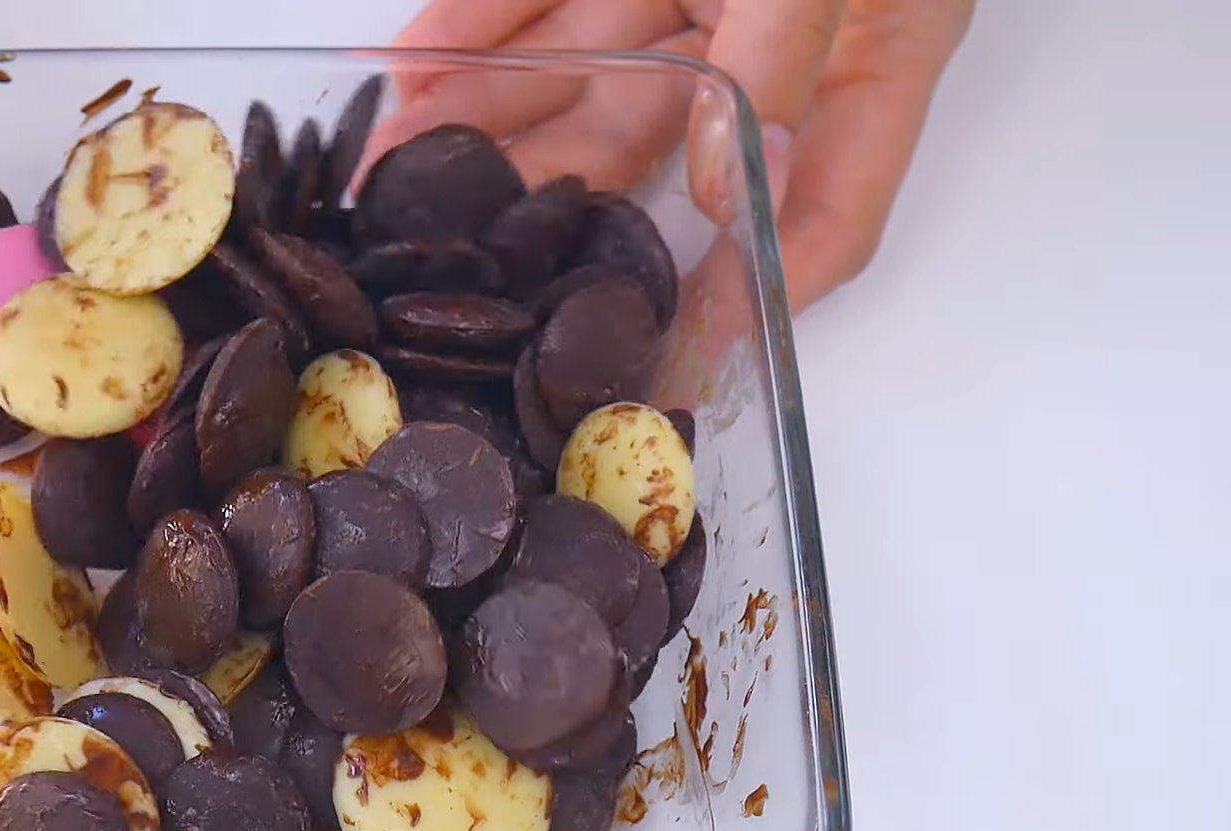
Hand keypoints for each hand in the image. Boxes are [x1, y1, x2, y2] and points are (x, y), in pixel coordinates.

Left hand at [388, 0, 973, 309]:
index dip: (749, 299)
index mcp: (869, 55)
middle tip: (458, 272)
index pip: (820, 216)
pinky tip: (403, 70)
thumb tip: (714, 191)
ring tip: (393, 181)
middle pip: (656, 151)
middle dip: (549, 211)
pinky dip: (475, 18)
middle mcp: (771, 31)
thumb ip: (794, 49)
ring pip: (581, 69)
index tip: (669, 364)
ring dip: (486, 123)